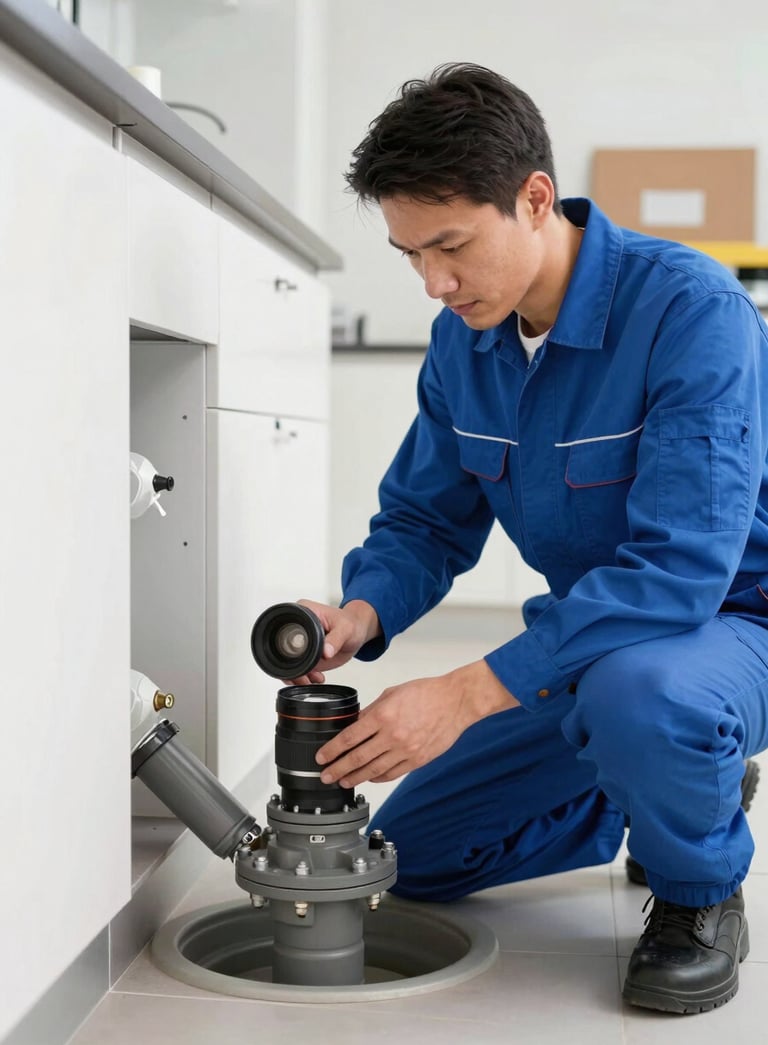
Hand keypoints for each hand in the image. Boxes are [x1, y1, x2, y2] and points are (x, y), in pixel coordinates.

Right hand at [283, 599, 380, 683]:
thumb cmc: (352, 623)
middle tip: (305, 676)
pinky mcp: (306, 654)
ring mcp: (301, 642)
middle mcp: (298, 627)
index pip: (285, 630)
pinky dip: (304, 676)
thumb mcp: (346, 629)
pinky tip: (316, 678)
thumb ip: (335, 639)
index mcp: (302, 612)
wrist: (359, 632)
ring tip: (312, 679)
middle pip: (283, 649)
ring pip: (288, 662)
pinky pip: (299, 668)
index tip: (301, 658)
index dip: (288, 646)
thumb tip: (326, 651)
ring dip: (298, 675)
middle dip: (291, 667)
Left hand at [315, 659, 518, 786]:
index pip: (349, 738)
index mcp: (383, 716)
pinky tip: (368, 777)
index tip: (321, 757)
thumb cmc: (426, 693)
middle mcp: (392, 736)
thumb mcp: (391, 694)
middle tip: (325, 776)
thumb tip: (354, 725)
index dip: (331, 751)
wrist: (455, 701)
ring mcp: (406, 750)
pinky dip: (377, 777)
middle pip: (357, 759)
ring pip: (373, 771)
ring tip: (343, 781)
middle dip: (337, 770)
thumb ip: (371, 711)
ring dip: (355, 777)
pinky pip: (391, 774)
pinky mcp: (417, 760)